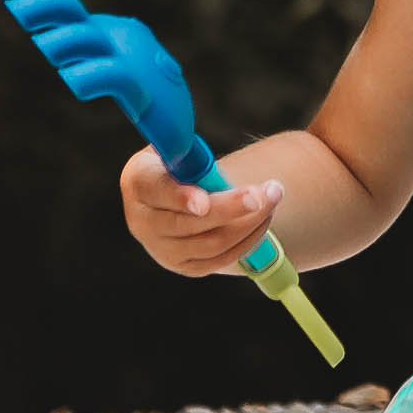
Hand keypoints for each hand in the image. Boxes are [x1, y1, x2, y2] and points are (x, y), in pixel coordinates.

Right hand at [119, 144, 282, 277]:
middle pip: (187, 223)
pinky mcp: (186, 266)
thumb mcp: (178, 147)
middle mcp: (142, 221)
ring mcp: (162, 249)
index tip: (204, 203)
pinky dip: (249, 238)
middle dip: (230, 208)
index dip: (180, 197)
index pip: (156, 191)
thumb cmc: (181, 163)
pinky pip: (222, 257)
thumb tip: (197, 149)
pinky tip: (265, 216)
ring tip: (274, 195)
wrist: (178, 196)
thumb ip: (187, 146)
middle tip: (264, 193)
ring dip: (249, 221)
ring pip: (211, 243)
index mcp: (138, 182)